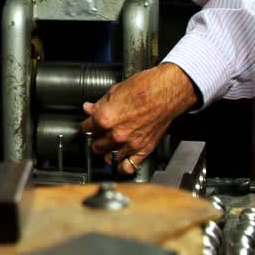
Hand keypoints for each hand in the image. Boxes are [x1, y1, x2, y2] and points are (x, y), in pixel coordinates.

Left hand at [80, 63, 198, 175]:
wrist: (168, 91)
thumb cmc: (145, 87)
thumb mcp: (115, 91)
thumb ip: (100, 104)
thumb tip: (89, 109)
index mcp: (105, 118)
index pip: (86, 129)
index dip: (86, 126)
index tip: (88, 125)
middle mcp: (116, 134)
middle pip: (96, 146)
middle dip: (95, 140)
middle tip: (98, 135)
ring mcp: (130, 144)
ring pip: (108, 158)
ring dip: (107, 153)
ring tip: (108, 146)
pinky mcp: (144, 149)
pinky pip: (129, 167)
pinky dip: (122, 166)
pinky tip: (120, 160)